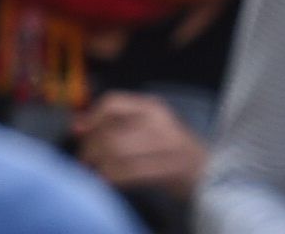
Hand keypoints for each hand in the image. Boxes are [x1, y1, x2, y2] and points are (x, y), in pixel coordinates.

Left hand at [73, 93, 207, 191]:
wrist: (208, 171)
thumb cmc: (169, 148)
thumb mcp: (146, 126)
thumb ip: (116, 123)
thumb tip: (78, 126)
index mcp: (151, 106)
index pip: (113, 103)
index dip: (91, 117)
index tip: (76, 131)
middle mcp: (158, 122)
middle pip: (112, 130)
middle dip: (91, 148)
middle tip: (83, 160)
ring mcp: (166, 145)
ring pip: (119, 151)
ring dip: (98, 164)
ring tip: (91, 171)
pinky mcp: (169, 169)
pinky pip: (132, 172)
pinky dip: (113, 177)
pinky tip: (105, 181)